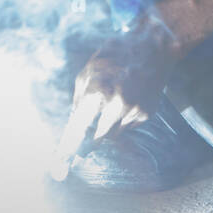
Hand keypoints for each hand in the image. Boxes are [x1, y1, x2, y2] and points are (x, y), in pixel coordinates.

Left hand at [49, 14, 179, 180]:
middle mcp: (116, 105)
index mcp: (96, 92)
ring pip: (112, 135)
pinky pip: (127, 126)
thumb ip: (79, 101)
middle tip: (80, 150)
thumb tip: (75, 127)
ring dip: (106, 127)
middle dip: (87, 143)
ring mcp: (134, 110)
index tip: (60, 167)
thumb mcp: (88, 73)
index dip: (68, 149)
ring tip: (111, 103)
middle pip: (96, 139)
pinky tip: (128, 99)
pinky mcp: (146, 113)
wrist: (152, 46)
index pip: (78, 129)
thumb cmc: (114, 56)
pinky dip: (122, 119)